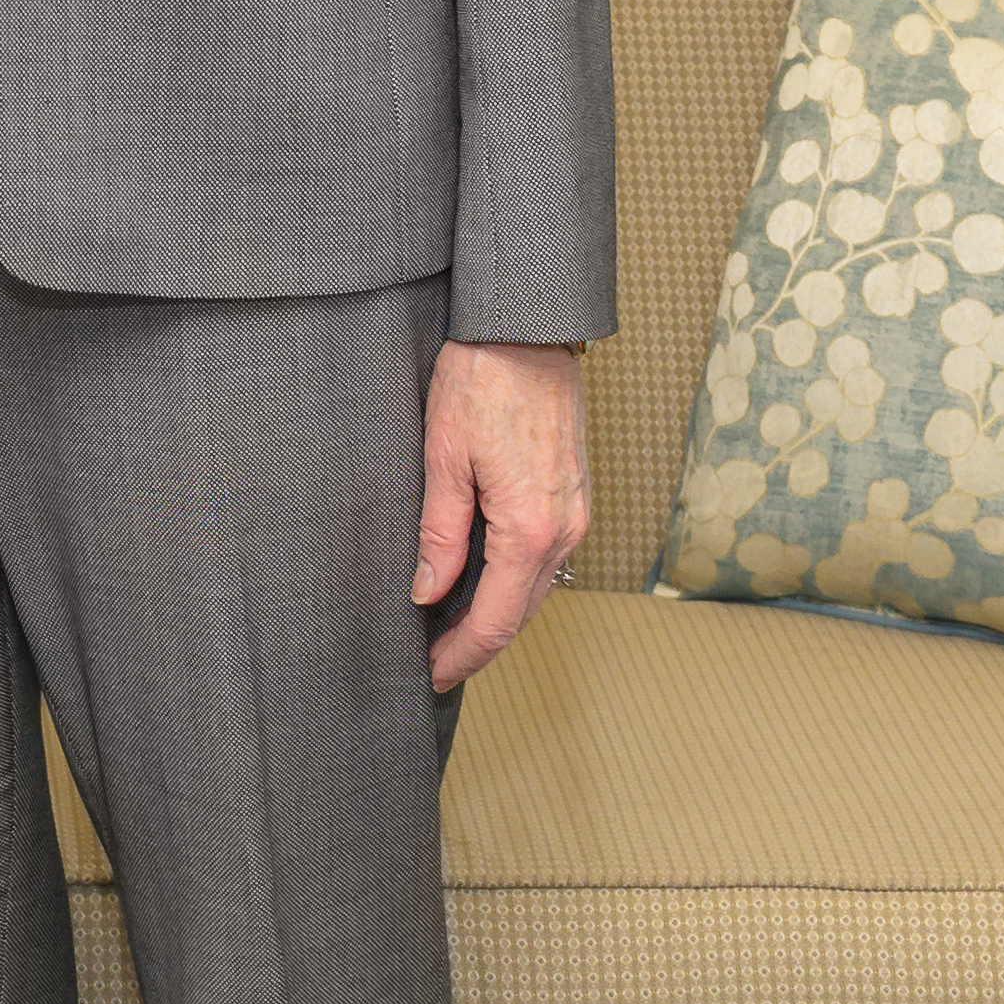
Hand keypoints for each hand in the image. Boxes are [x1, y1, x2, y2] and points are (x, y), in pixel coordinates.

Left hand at [413, 335, 589, 692]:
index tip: (430, 675)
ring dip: (496, 613)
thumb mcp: (442, 455)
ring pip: (536, 587)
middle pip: (521, 611)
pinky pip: (546, 557)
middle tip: (431, 662)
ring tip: (447, 629)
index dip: (462, 654)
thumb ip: (438, 532)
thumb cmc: (480, 380)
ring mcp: (577, 513)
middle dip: (477, 643)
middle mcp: (566, 529)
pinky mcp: (575, 496)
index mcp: (530, 527)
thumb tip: (426, 593)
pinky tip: (480, 581)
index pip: (496, 618)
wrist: (528, 328)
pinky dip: (514, 581)